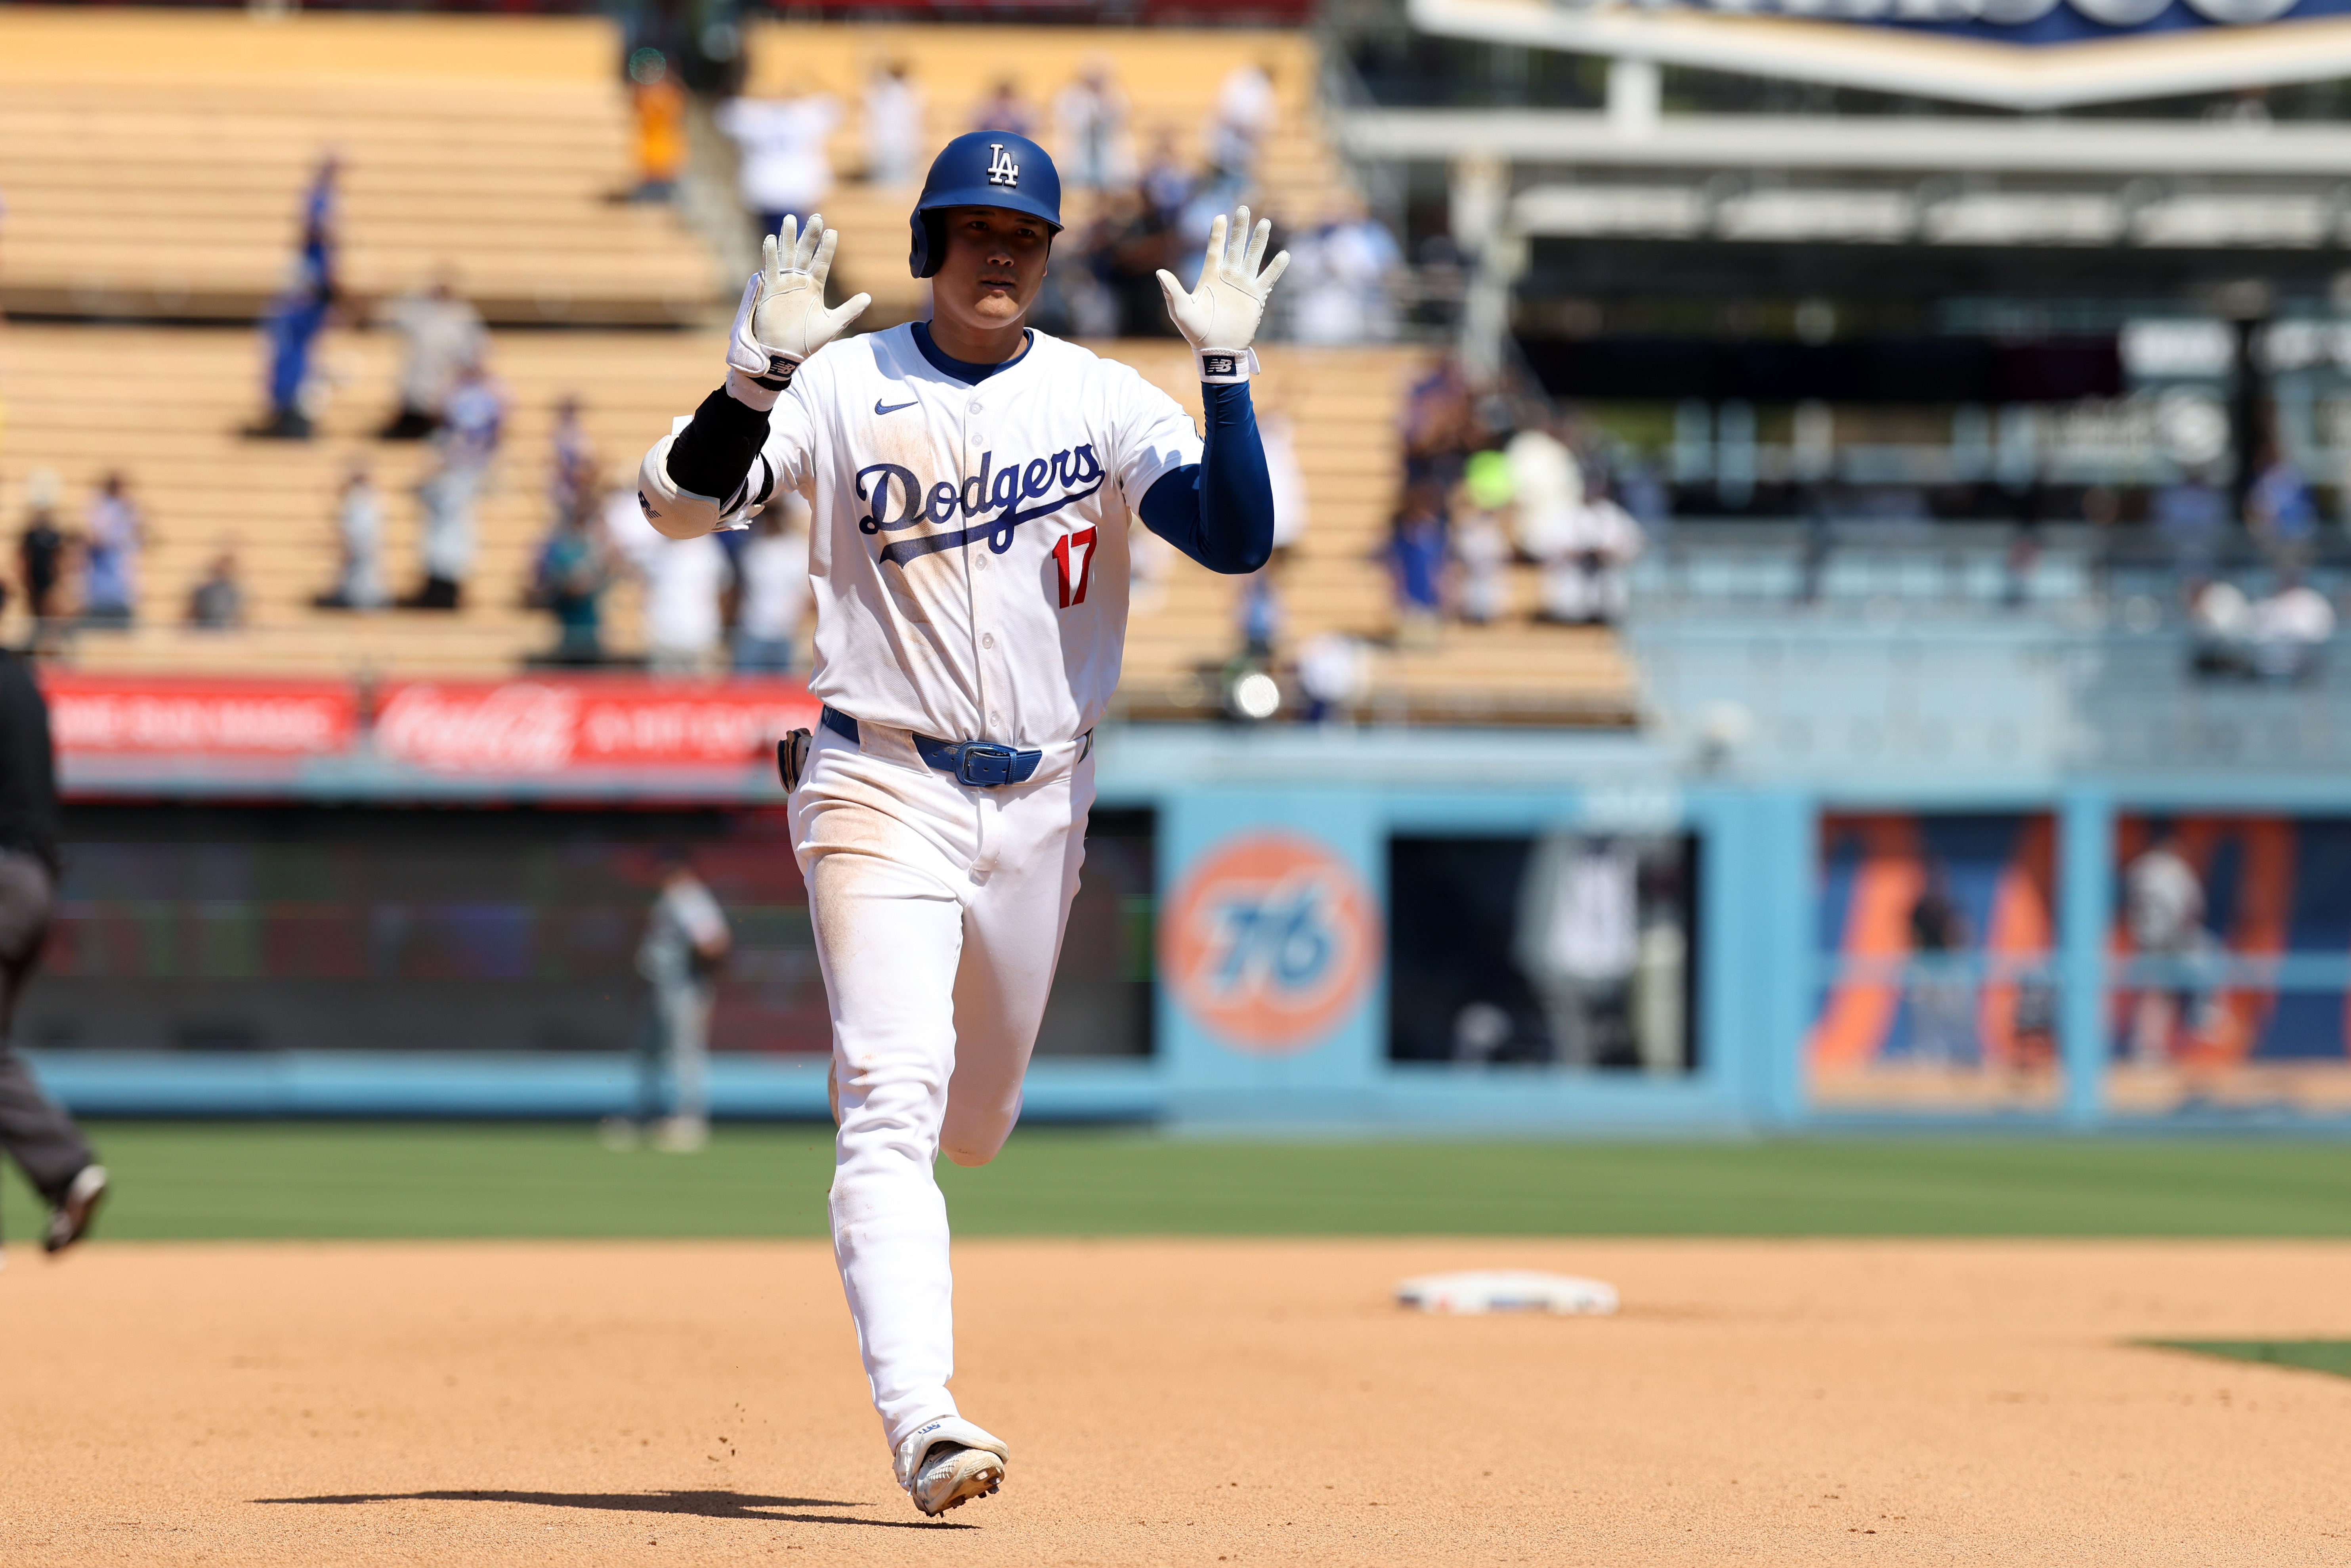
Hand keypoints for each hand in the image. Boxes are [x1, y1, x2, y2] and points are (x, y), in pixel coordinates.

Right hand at [725, 215, 871, 405]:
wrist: (784, 354)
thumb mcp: (832, 325)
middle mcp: (799, 281)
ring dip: (788, 237)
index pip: (822, 262)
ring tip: (791, 219)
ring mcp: (784, 284)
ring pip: (787, 255)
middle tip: (816, 217)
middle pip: (805, 252)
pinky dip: (770, 254)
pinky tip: (772, 239)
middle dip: (810, 235)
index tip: (833, 231)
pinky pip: (770, 269)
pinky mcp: (770, 290)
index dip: (827, 247)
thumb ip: (849, 310)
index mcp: (815, 287)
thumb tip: (868, 297)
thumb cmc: (807, 341)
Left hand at [1156, 206, 1288, 379]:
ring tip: (1265, 222)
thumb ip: (1173, 290)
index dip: (1218, 233)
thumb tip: (1159, 271)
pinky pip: (1268, 278)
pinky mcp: (1256, 297)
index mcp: (1210, 276)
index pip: (1215, 249)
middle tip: (1243, 209)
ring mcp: (1243, 285)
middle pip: (1236, 247)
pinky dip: (1276, 267)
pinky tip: (1284, 255)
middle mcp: (1228, 277)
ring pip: (1253, 257)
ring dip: (1259, 241)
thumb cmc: (1196, 331)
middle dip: (1240, 228)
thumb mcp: (1181, 310)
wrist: (1217, 350)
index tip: (1220, 216)